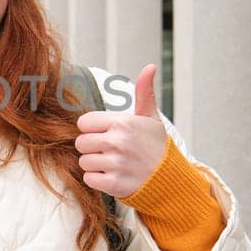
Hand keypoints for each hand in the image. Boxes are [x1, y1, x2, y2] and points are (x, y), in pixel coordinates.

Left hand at [74, 64, 169, 198]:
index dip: (93, 129)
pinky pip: (89, 179)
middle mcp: (117, 141)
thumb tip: (150, 66)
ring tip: (113, 164)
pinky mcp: (113, 184)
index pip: (84, 123)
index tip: (107, 134)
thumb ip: (144, 92)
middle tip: (110, 151)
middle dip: (92, 148)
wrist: (170, 178)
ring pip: (84, 162)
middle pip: (81, 143)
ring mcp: (115, 163)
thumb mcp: (151, 117)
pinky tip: (113, 175)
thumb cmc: (157, 146)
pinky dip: (98, 180)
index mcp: (122, 122)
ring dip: (95, 165)